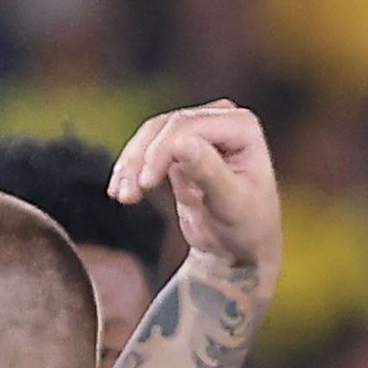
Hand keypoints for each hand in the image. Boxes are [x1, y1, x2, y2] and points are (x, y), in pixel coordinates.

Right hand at [106, 102, 282, 297]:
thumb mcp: (231, 204)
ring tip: (122, 195)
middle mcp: (223, 119)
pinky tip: (120, 189)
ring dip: (131, 165)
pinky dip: (131, 168)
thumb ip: (209, 172)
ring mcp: (200, 129)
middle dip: (142, 159)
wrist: (240, 248)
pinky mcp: (181, 144)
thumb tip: (181, 143)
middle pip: (167, 126)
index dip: (162, 151)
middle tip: (126, 194)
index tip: (145, 183)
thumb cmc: (247, 228)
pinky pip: (147, 147)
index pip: (190, 126)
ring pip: (151, 135)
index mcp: (243, 126)